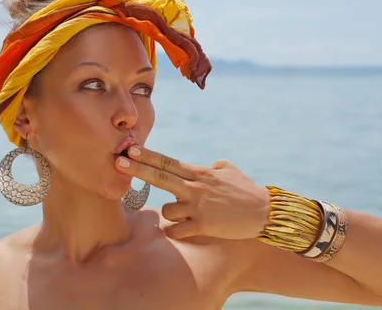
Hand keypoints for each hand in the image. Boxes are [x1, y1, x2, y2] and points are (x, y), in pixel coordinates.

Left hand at [115, 146, 270, 239]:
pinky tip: (185, 230)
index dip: (148, 156)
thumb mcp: (228, 170)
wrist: (264, 212)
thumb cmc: (245, 190)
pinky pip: (177, 231)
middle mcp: (195, 187)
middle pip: (160, 176)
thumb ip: (211, 167)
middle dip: (137, 168)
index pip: (167, 162)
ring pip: (167, 210)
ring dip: (171, 214)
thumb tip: (205, 166)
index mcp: (199, 173)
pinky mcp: (203, 226)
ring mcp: (198, 207)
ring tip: (188, 215)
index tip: (130, 149)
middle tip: (117, 162)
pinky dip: (176, 232)